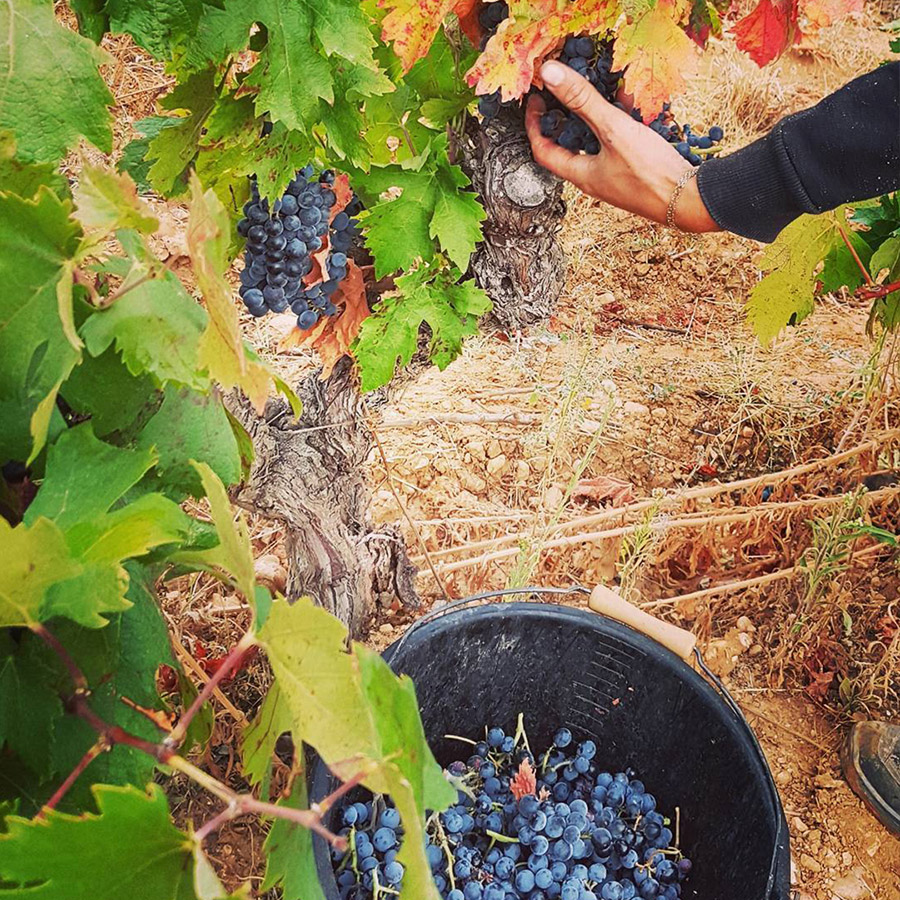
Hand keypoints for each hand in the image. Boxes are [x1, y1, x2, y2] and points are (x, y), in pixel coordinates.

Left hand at [525, 62, 719, 233]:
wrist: (689, 200)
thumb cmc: (649, 173)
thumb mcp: (613, 131)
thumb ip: (583, 101)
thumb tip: (551, 75)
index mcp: (581, 175)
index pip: (543, 150)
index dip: (535, 125)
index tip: (536, 101)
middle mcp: (595, 179)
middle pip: (570, 145)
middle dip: (566, 117)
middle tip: (565, 93)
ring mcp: (616, 177)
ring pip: (599, 142)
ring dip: (598, 116)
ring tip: (602, 91)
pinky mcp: (636, 172)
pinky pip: (622, 143)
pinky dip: (623, 123)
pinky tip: (636, 105)